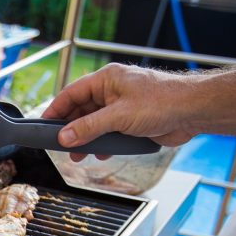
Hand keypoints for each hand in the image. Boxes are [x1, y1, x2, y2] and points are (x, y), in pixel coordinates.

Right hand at [42, 63, 199, 160]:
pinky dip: (102, 143)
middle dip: (70, 129)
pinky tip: (100, 153)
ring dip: (86, 139)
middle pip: (81, 110)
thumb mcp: (118, 116)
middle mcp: (112, 90)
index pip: (71, 93)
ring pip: (94, 123)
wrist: (193, 111)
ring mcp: (122, 106)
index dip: (55, 110)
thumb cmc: (162, 101)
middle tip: (60, 146)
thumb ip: (89, 128)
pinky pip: (108, 131)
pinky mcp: (131, 121)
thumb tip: (64, 137)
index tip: (42, 126)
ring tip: (78, 155)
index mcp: (106, 80)